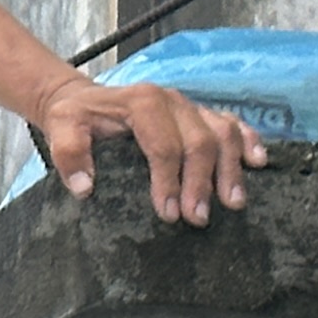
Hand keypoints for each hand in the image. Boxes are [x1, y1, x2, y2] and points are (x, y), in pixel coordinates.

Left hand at [33, 73, 265, 225]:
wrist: (82, 99)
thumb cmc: (74, 117)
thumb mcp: (60, 128)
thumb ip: (68, 153)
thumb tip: (85, 187)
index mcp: (142, 102)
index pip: (164, 145)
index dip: (169, 181)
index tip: (169, 214)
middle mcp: (172, 100)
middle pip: (199, 141)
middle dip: (202, 182)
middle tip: (199, 218)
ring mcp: (190, 106)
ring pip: (223, 132)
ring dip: (231, 168)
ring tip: (233, 203)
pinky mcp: (200, 113)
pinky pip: (232, 123)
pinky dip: (248, 140)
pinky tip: (258, 163)